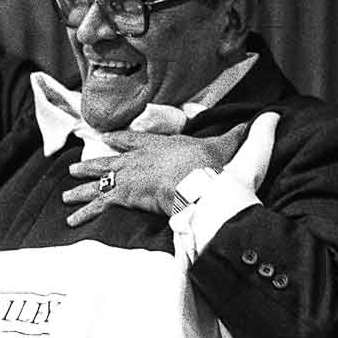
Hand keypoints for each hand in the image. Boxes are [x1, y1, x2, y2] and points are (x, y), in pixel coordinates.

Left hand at [62, 120, 251, 225]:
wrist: (201, 185)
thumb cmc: (214, 169)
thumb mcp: (232, 149)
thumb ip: (248, 134)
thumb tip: (270, 117)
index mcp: (161, 146)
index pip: (136, 140)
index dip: (121, 140)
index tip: (106, 138)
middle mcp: (139, 159)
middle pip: (110, 160)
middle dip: (93, 164)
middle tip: (75, 167)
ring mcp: (129, 177)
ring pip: (99, 181)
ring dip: (82, 187)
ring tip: (66, 194)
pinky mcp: (124, 197)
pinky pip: (99, 206)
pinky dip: (85, 213)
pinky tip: (70, 220)